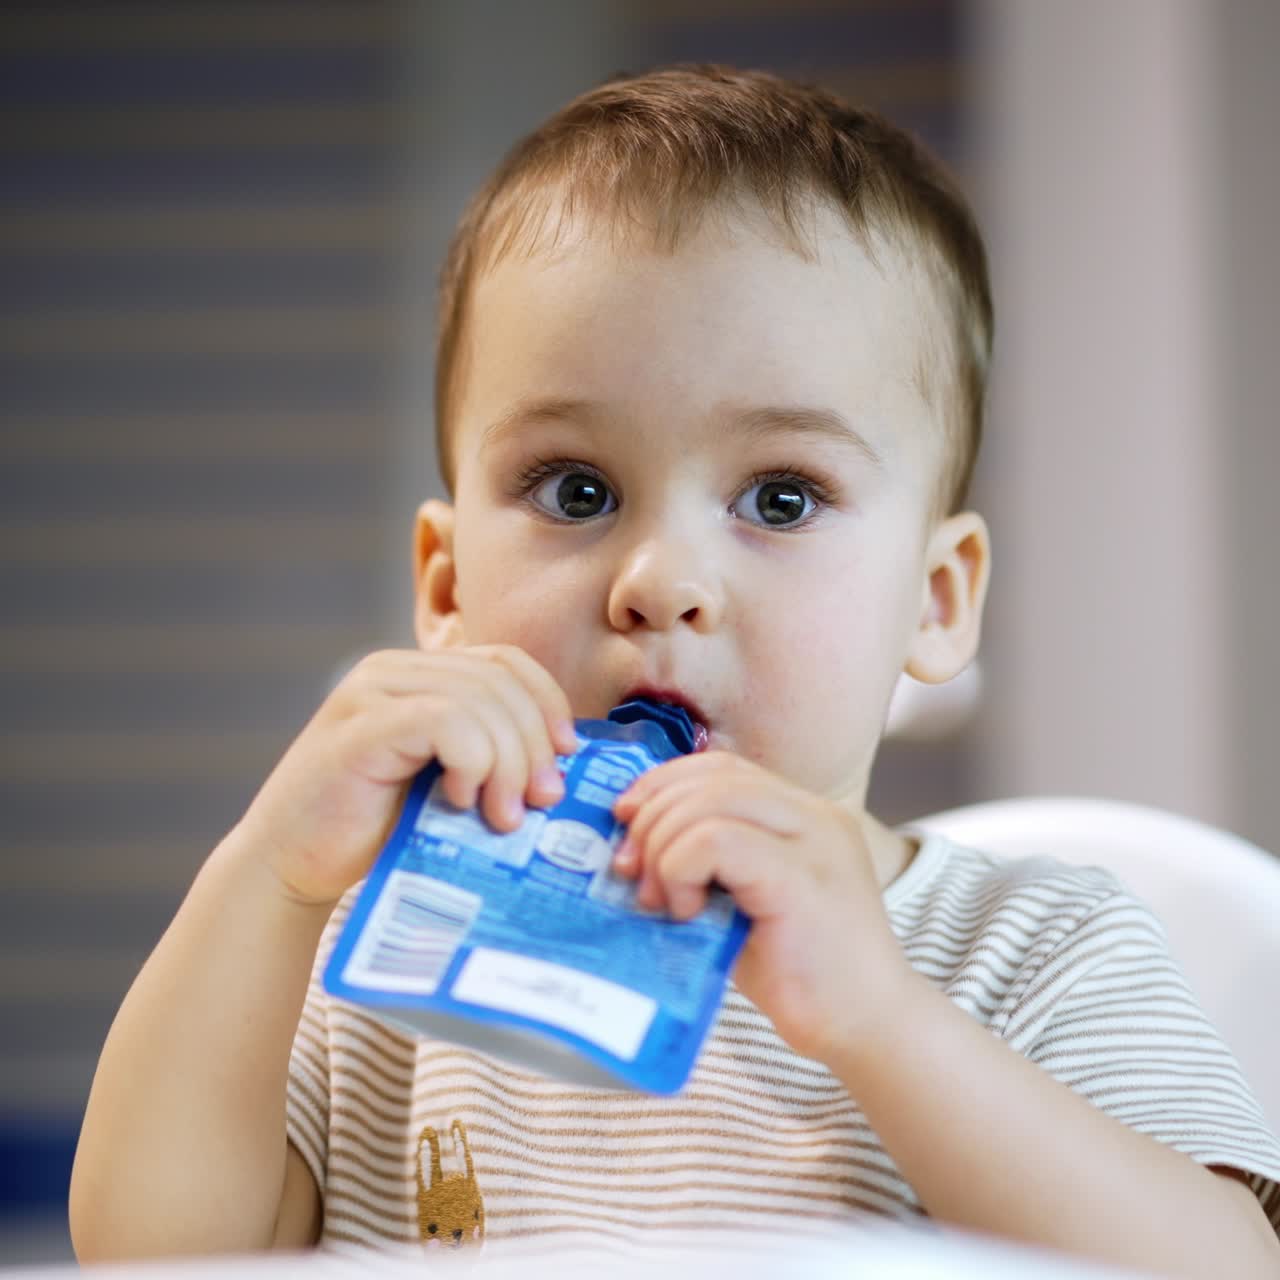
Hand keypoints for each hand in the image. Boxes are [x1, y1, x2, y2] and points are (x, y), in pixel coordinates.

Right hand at [236, 646, 578, 907]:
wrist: (291, 869)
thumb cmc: (376, 832)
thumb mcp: (448, 783)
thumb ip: (491, 758)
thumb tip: (567, 762)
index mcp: (419, 675)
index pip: (506, 662)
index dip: (547, 702)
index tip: (567, 756)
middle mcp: (392, 671)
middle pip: (499, 682)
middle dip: (534, 742)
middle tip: (544, 800)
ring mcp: (370, 694)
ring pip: (478, 700)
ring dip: (507, 761)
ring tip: (505, 816)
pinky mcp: (356, 730)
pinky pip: (442, 721)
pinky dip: (471, 760)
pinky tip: (462, 800)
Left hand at [612, 751, 913, 1064]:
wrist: (866, 1028)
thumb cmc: (800, 976)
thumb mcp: (743, 903)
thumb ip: (706, 864)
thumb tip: (632, 846)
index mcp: (803, 815)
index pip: (721, 767)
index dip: (663, 784)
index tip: (626, 823)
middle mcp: (814, 815)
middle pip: (711, 776)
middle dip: (652, 816)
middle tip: (628, 871)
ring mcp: (814, 840)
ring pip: (708, 801)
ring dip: (662, 847)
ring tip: (656, 900)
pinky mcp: (801, 876)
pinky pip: (715, 839)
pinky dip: (680, 869)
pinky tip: (686, 912)